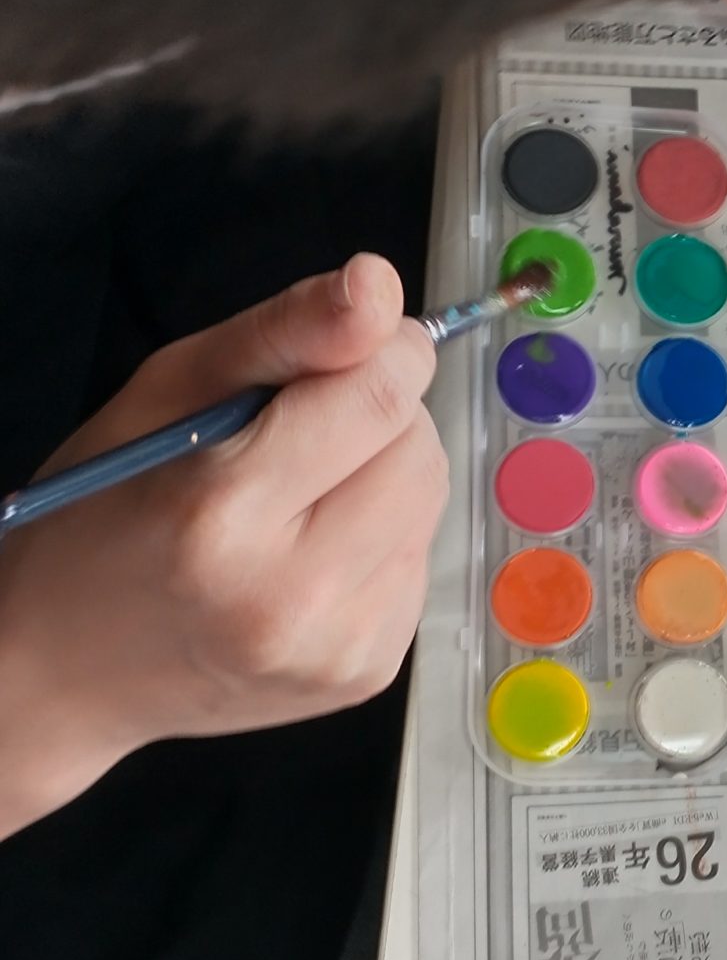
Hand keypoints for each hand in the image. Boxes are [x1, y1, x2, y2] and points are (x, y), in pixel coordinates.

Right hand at [0, 254, 447, 838]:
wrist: (65, 669)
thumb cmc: (102, 514)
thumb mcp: (166, 394)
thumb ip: (283, 332)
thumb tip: (380, 285)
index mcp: (223, 512)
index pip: (380, 400)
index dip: (386, 352)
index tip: (355, 345)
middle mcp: (290, 595)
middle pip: (419, 451)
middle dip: (379, 415)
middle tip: (301, 432)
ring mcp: (335, 648)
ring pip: (429, 504)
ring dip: (383, 476)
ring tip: (300, 495)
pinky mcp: (366, 674)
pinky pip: (417, 563)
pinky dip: (380, 538)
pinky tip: (310, 552)